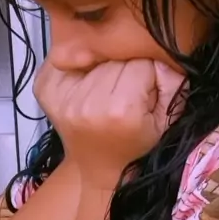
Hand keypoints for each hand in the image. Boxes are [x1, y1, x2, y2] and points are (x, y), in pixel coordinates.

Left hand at [34, 58, 183, 187]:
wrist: (98, 166)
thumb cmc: (136, 143)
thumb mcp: (166, 120)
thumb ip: (173, 84)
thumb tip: (162, 55)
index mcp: (120, 110)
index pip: (142, 63)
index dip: (149, 73)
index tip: (146, 89)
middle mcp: (87, 103)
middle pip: (114, 57)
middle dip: (125, 66)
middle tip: (126, 88)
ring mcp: (61, 97)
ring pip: (93, 53)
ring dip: (102, 64)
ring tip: (106, 86)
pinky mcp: (44, 88)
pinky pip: (65, 55)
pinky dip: (76, 62)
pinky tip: (84, 80)